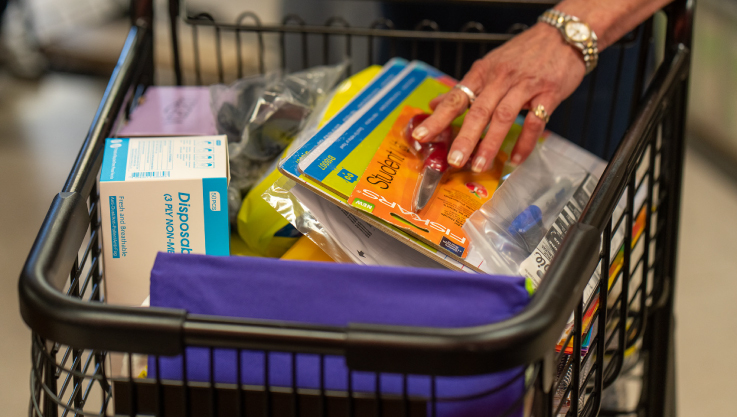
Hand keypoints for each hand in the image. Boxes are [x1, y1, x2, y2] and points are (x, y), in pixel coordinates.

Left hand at [412, 22, 586, 170]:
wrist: (564, 35)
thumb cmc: (524, 53)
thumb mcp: (491, 65)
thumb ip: (465, 88)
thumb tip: (435, 104)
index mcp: (483, 72)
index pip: (456, 97)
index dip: (438, 118)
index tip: (421, 136)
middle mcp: (501, 79)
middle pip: (478, 111)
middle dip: (464, 138)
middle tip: (453, 161)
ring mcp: (525, 86)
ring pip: (503, 117)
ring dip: (490, 143)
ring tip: (479, 165)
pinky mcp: (548, 93)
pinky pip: (534, 122)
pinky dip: (525, 142)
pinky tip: (516, 159)